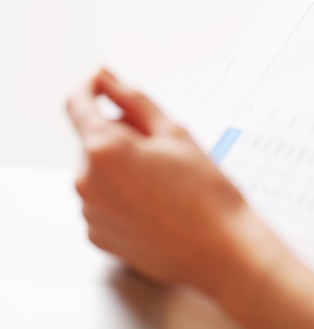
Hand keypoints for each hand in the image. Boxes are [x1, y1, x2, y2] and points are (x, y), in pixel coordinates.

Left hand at [66, 69, 257, 292]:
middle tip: (162, 147)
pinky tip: (156, 203)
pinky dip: (122, 195)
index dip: (91, 87)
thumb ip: (133, 100)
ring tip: (165, 182)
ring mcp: (91, 213)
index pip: (77, 104)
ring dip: (122, 167)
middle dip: (120, 135)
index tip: (102, 83)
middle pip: (93, 140)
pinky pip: (103, 202)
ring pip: (99, 172)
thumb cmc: (206, 194)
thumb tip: (106, 79)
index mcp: (104, 150)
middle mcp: (87, 183)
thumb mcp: (175, 133)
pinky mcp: (100, 237)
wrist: (221, 250)